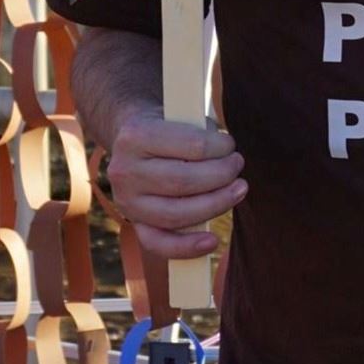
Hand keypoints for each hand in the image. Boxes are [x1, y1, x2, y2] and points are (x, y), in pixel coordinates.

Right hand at [105, 108, 244, 260]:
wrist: (131, 139)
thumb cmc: (168, 127)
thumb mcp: (182, 116)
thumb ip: (203, 134)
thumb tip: (227, 161)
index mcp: (136, 135)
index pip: (193, 146)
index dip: (221, 147)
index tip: (230, 145)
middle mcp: (125, 170)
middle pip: (184, 182)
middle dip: (222, 176)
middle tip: (237, 165)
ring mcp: (126, 201)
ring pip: (176, 214)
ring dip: (216, 205)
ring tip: (238, 190)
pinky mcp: (134, 222)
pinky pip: (159, 243)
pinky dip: (187, 247)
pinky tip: (212, 241)